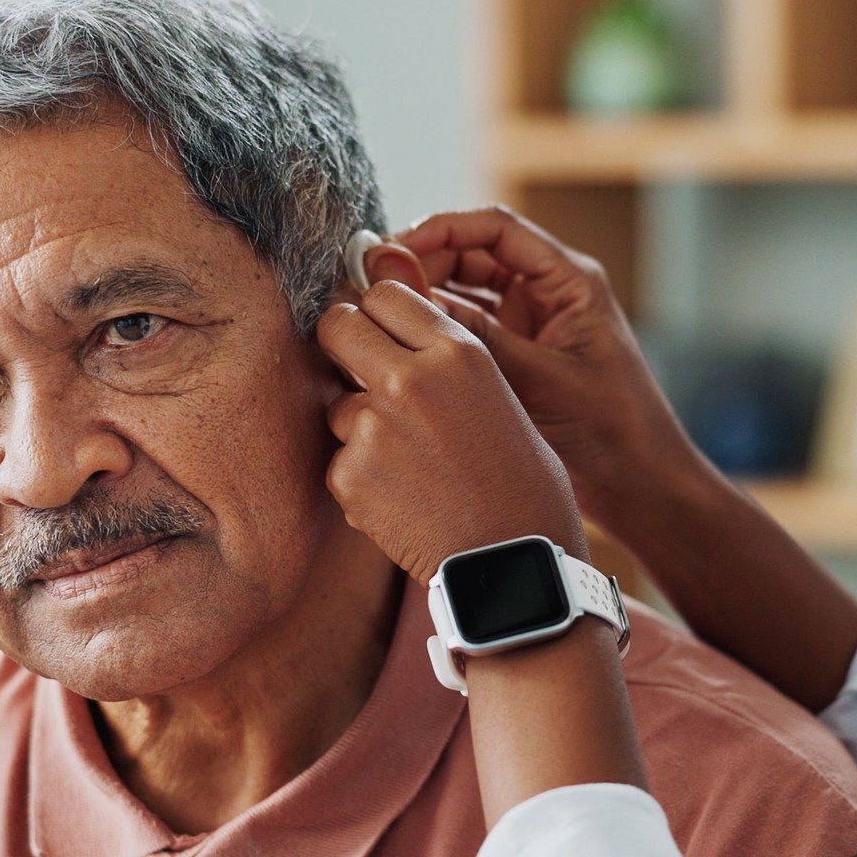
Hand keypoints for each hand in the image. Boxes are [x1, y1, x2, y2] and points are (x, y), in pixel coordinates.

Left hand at [316, 278, 587, 583]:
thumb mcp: (496, 395)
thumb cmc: (519, 481)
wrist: (515, 562)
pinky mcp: (350, 475)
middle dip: (344, 345)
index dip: (377, 314)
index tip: (380, 332)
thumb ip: (441, 356)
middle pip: (337, 326)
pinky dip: (362, 479)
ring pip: (337, 404)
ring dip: (360, 426)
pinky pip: (339, 461)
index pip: (383, 294)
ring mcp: (373, 426)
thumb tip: (384, 314)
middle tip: (360, 372)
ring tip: (411, 464)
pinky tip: (404, 500)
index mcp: (456, 350)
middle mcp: (409, 377)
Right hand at [393, 206, 708, 527]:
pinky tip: (401, 348)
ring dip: (424, 299)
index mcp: (569, 281)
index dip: (440, 229)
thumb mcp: (539, 379)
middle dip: (422, 263)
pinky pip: (468, 332)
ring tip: (378, 315)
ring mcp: (532, 327)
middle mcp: (548, 295)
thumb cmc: (612, 429)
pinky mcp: (519, 360)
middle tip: (373, 285)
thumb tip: (409, 296)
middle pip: (472, 254)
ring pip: (465, 293)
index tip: (392, 249)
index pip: (495, 228)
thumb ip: (476, 336)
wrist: (641, 487)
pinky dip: (436, 335)